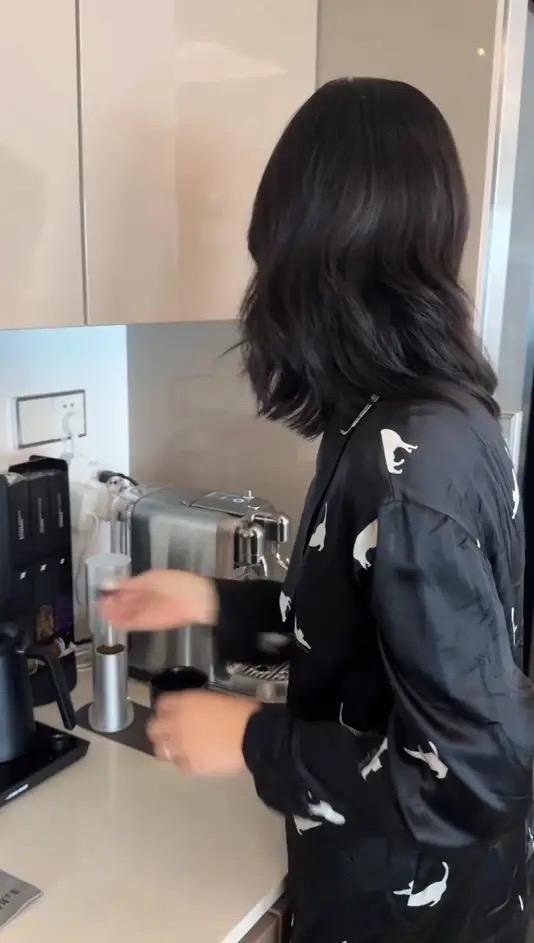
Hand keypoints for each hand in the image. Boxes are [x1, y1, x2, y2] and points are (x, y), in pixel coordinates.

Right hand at [99, 570, 217, 630]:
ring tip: (101, 613)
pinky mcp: (151, 623)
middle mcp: (148, 597)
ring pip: (128, 613)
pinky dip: (123, 622)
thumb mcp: (150, 578)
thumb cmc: (179, 584)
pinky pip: (133, 623)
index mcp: (148, 583)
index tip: (103, 592)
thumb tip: (111, 582)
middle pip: (126, 602)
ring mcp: (149, 611)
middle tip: (99, 605)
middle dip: (113, 603)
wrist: (196, 600)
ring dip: (115, 614)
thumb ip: (129, 584)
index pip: (127, 587)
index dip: (114, 590)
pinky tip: (112, 621)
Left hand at [147, 691, 259, 775]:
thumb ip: (198, 708)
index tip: (170, 714)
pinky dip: (185, 762)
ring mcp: (180, 745)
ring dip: (168, 749)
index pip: (162, 704)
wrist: (252, 735)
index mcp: (185, 702)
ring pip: (161, 750)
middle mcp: (176, 722)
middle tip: (171, 735)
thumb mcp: (216, 701)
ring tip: (181, 751)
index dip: (165, 711)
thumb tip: (196, 715)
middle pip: (154, 728)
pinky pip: (179, 765)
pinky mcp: (188, 765)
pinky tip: (196, 760)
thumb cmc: (241, 712)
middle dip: (160, 732)